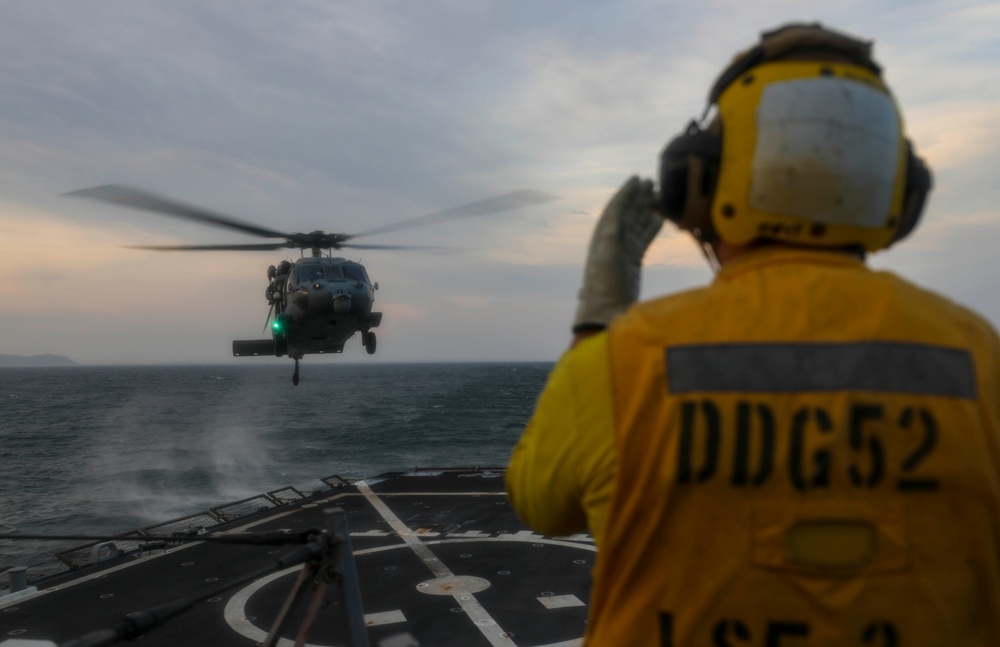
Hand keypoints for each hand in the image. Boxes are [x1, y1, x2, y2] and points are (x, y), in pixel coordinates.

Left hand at [572, 176, 661, 333]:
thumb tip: (619, 209)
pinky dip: (652, 227)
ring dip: (646, 209)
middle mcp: (612, 242)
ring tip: (659, 194)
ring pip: (637, 224)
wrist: (606, 314)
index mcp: (603, 237)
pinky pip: (644, 238)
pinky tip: (661, 218)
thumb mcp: (606, 256)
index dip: (625, 193)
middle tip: (652, 181)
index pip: (615, 209)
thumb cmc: (603, 287)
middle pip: (627, 213)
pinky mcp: (633, 262)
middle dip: (638, 197)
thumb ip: (612, 232)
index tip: (637, 178)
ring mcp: (624, 252)